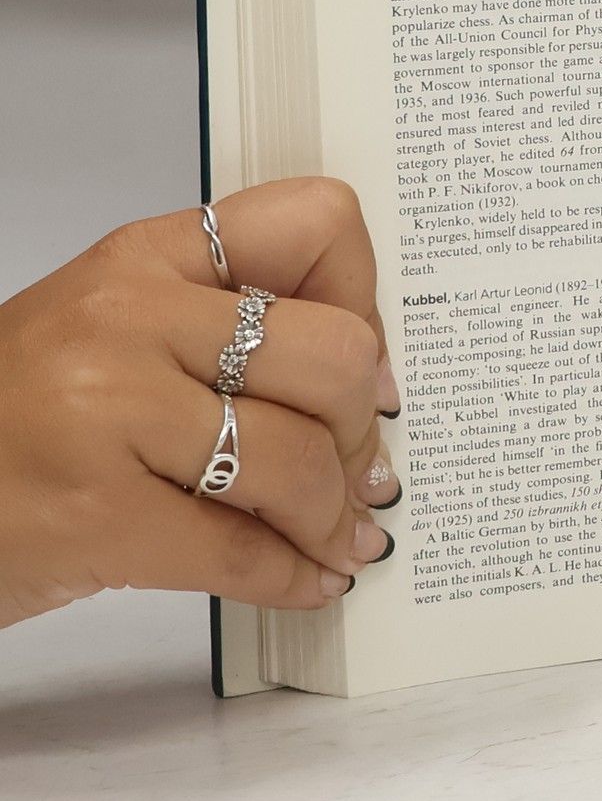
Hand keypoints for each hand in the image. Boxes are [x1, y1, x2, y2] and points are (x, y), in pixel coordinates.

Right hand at [0, 178, 402, 628]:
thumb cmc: (10, 421)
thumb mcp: (111, 334)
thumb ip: (221, 330)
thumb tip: (367, 378)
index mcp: (143, 257)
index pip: (316, 223)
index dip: (366, 299)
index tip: (367, 362)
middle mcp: (127, 319)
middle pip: (335, 354)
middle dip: (361, 430)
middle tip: (358, 468)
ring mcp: (105, 414)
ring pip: (300, 459)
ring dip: (334, 517)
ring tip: (335, 534)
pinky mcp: (93, 515)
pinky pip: (243, 550)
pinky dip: (291, 576)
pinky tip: (305, 578)